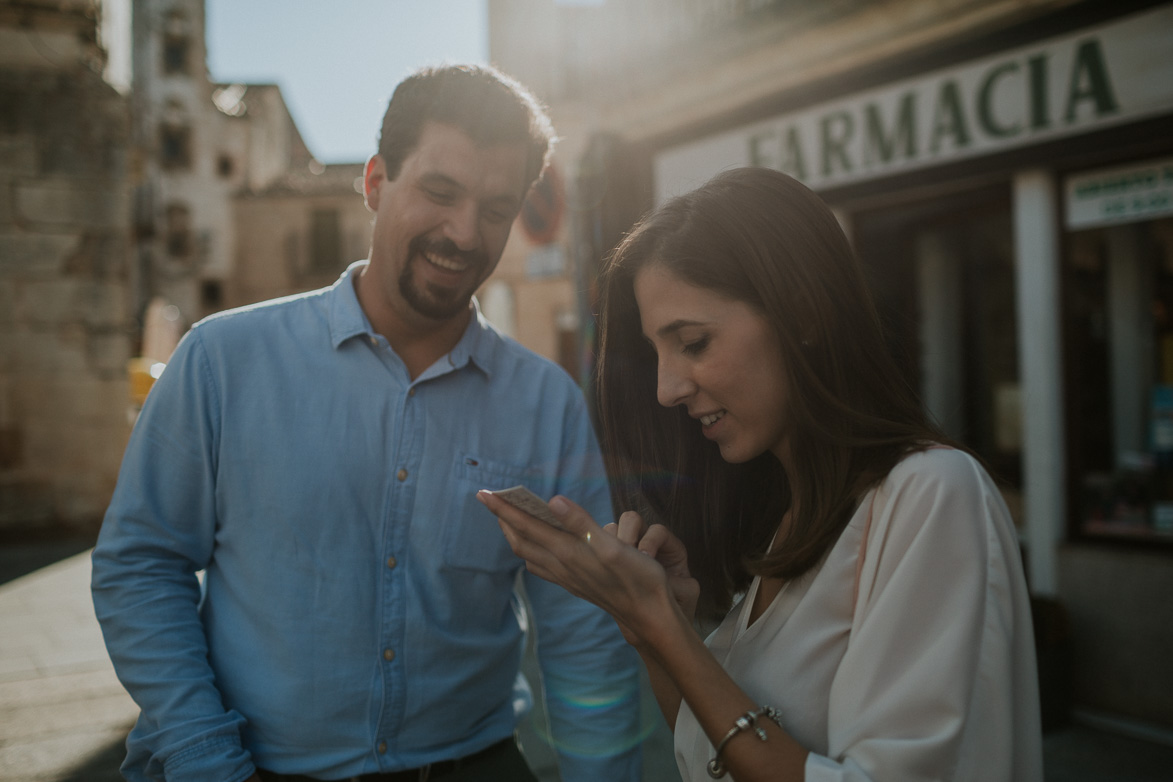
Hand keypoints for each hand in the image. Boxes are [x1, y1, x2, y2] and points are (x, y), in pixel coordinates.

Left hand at [478, 491, 694, 648]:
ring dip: (515, 535)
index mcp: (567, 552)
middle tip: (491, 500)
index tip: (484, 493)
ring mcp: (567, 578)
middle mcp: (561, 566)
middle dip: (503, 519)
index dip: (504, 509)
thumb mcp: (611, 546)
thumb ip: (580, 522)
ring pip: (529, 555)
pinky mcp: (575, 585)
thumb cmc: (636, 578)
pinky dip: (532, 551)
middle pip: (521, 541)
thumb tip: (553, 500)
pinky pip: (542, 567)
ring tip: (510, 519)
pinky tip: (538, 549)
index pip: (527, 526)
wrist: (647, 614)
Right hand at [605, 511, 699, 623]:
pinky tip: (598, 572)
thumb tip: (664, 577)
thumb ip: (677, 583)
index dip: (651, 540)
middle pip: (631, 521)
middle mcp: (647, 543)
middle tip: (623, 556)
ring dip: (608, 543)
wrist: (659, 626)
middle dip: (626, 534)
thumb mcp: (685, 595)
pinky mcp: (610, 562)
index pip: (657, 531)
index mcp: (669, 548)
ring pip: (611, 530)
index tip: (646, 559)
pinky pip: (597, 546)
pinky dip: (595, 554)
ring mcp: (627, 551)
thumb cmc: (677, 607)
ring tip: (609, 565)